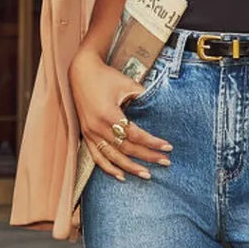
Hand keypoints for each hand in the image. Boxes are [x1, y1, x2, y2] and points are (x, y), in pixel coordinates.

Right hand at [68, 48, 171, 180]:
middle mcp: (98, 126)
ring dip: (131, 168)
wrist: (81, 71)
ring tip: (147, 175)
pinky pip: (97, 157)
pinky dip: (109, 168)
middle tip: (165, 162)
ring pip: (113, 157)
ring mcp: (90, 133)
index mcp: (108, 113)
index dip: (152, 142)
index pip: (135, 134)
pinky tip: (122, 176)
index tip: (167, 147)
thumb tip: (162, 109)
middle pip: (127, 148)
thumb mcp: (127, 84)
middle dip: (147, 156)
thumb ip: (143, 97)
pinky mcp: (86, 135)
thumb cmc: (106, 77)